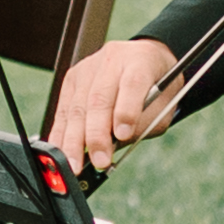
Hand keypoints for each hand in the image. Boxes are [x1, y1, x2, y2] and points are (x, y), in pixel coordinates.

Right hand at [46, 33, 186, 170]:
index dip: (126, 110)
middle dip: (97, 135)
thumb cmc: (157, 87)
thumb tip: (113, 146)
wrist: (143, 59)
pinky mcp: (72, 78)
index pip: (132, 83)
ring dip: (74, 140)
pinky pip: (64, 109)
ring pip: (77, 106)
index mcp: (141, 61)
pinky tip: (61, 150)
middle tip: (99, 160)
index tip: (123, 135)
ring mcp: (88, 68)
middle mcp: (112, 60)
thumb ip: (141, 125)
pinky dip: (61, 133)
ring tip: (75, 164)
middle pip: (99, 98)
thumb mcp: (162, 106)